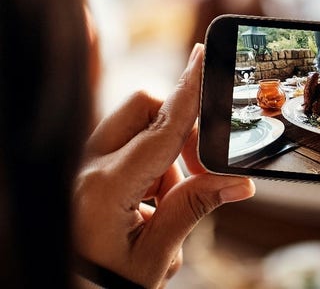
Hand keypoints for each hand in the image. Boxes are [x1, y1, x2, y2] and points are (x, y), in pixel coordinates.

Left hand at [73, 44, 254, 287]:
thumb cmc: (101, 286)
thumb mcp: (153, 259)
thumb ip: (194, 210)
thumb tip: (238, 183)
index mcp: (103, 189)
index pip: (160, 128)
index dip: (188, 92)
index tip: (204, 57)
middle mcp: (84, 167)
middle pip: (141, 108)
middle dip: (176, 126)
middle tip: (194, 172)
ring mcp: (79, 166)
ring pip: (134, 127)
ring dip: (162, 157)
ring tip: (159, 212)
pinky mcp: (80, 170)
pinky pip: (122, 146)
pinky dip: (145, 167)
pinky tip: (143, 210)